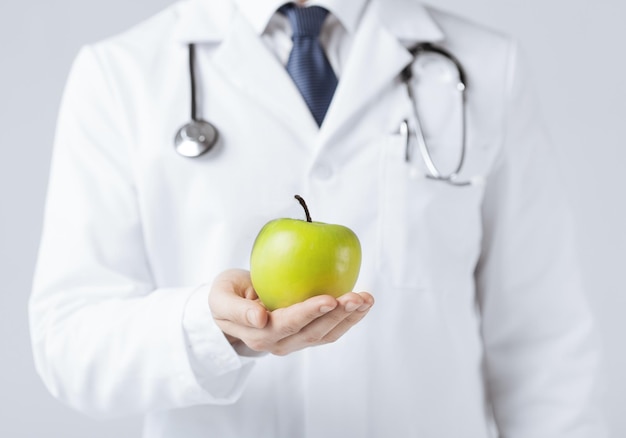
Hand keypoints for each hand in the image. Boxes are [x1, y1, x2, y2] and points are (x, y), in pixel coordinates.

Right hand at [209, 269, 373, 355]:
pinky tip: (362, 302)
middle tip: (357, 297)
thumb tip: (260, 318)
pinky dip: (348, 318)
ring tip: (366, 299)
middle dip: (338, 315)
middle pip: (313, 332)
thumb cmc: (226, 296)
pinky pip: (330, 330)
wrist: (229, 307)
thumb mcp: (220, 298)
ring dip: (349, 318)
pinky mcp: (305, 334)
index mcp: (259, 334)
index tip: (329, 299)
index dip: (309, 313)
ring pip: (325, 335)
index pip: (287, 324)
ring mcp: (294, 340)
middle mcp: (278, 342)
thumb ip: (236, 309)